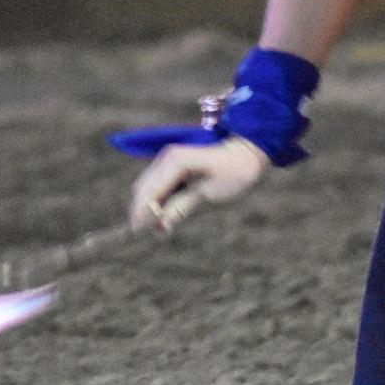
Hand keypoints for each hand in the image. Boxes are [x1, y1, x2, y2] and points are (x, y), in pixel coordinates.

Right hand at [129, 137, 268, 231]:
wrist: (246, 152)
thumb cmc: (233, 172)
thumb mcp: (209, 194)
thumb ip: (181, 207)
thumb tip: (160, 225)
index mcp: (175, 163)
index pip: (149, 191)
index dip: (141, 213)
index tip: (138, 231)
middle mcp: (167, 158)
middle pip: (143, 189)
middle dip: (142, 211)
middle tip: (151, 232)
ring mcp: (168, 159)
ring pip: (147, 186)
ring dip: (148, 206)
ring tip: (160, 227)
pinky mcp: (172, 164)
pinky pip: (157, 184)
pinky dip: (157, 198)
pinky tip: (165, 214)